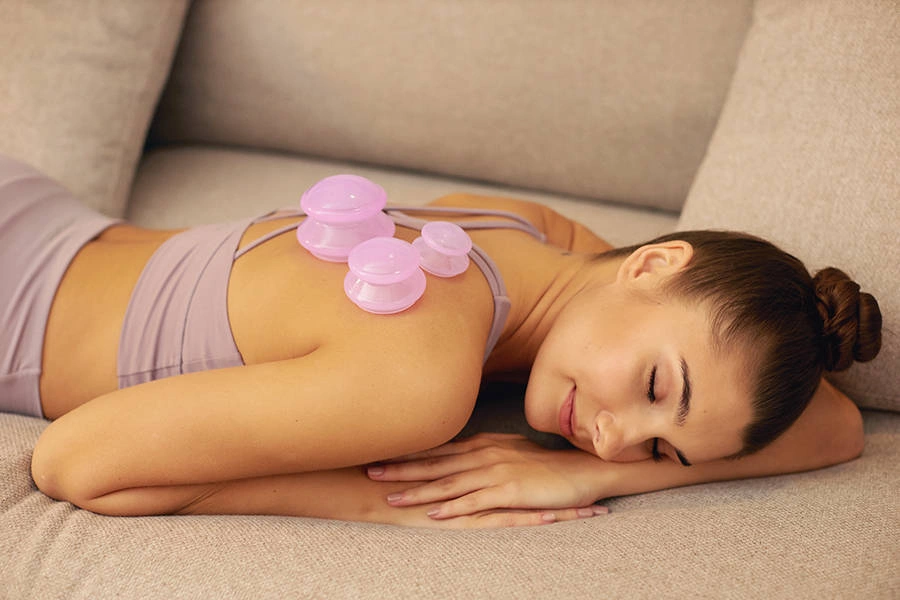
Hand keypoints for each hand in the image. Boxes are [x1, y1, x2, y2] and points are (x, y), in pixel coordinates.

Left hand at [366, 433, 608, 520]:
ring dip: (418, 490)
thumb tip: (461, 456)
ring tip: (392, 497)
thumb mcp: (510, 450)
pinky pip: (475, 501)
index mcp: (483, 444)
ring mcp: (496, 472)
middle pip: (435, 464)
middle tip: (371, 472)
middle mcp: (484, 454)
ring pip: (449, 483)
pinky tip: (433, 513)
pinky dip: (452, 507)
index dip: (409, 454)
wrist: (581, 470)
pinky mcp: (509, 491)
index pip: (438, 449)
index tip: (381, 454)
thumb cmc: (546, 464)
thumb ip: (484, 452)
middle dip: (401, 468)